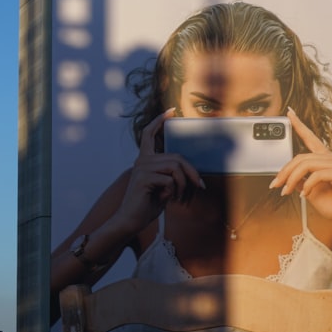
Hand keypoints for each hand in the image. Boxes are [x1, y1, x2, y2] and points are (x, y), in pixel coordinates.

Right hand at [105, 109, 204, 239]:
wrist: (131, 220)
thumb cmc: (147, 204)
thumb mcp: (163, 187)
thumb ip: (171, 175)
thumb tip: (190, 171)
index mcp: (144, 160)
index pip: (149, 134)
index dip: (159, 121)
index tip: (170, 111)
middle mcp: (142, 160)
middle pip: (175, 157)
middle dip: (192, 172)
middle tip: (200, 186)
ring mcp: (142, 168)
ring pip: (175, 167)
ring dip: (183, 184)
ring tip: (178, 197)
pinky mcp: (144, 178)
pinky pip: (170, 180)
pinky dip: (173, 191)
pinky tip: (165, 198)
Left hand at [270, 108, 331, 231]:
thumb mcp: (308, 189)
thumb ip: (299, 178)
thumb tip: (286, 174)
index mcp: (324, 159)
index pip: (310, 138)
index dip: (299, 125)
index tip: (289, 113)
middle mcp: (331, 158)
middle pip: (300, 157)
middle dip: (284, 172)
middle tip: (276, 185)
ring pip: (305, 165)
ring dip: (292, 180)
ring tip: (287, 192)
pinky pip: (316, 175)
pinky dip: (307, 186)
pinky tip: (305, 195)